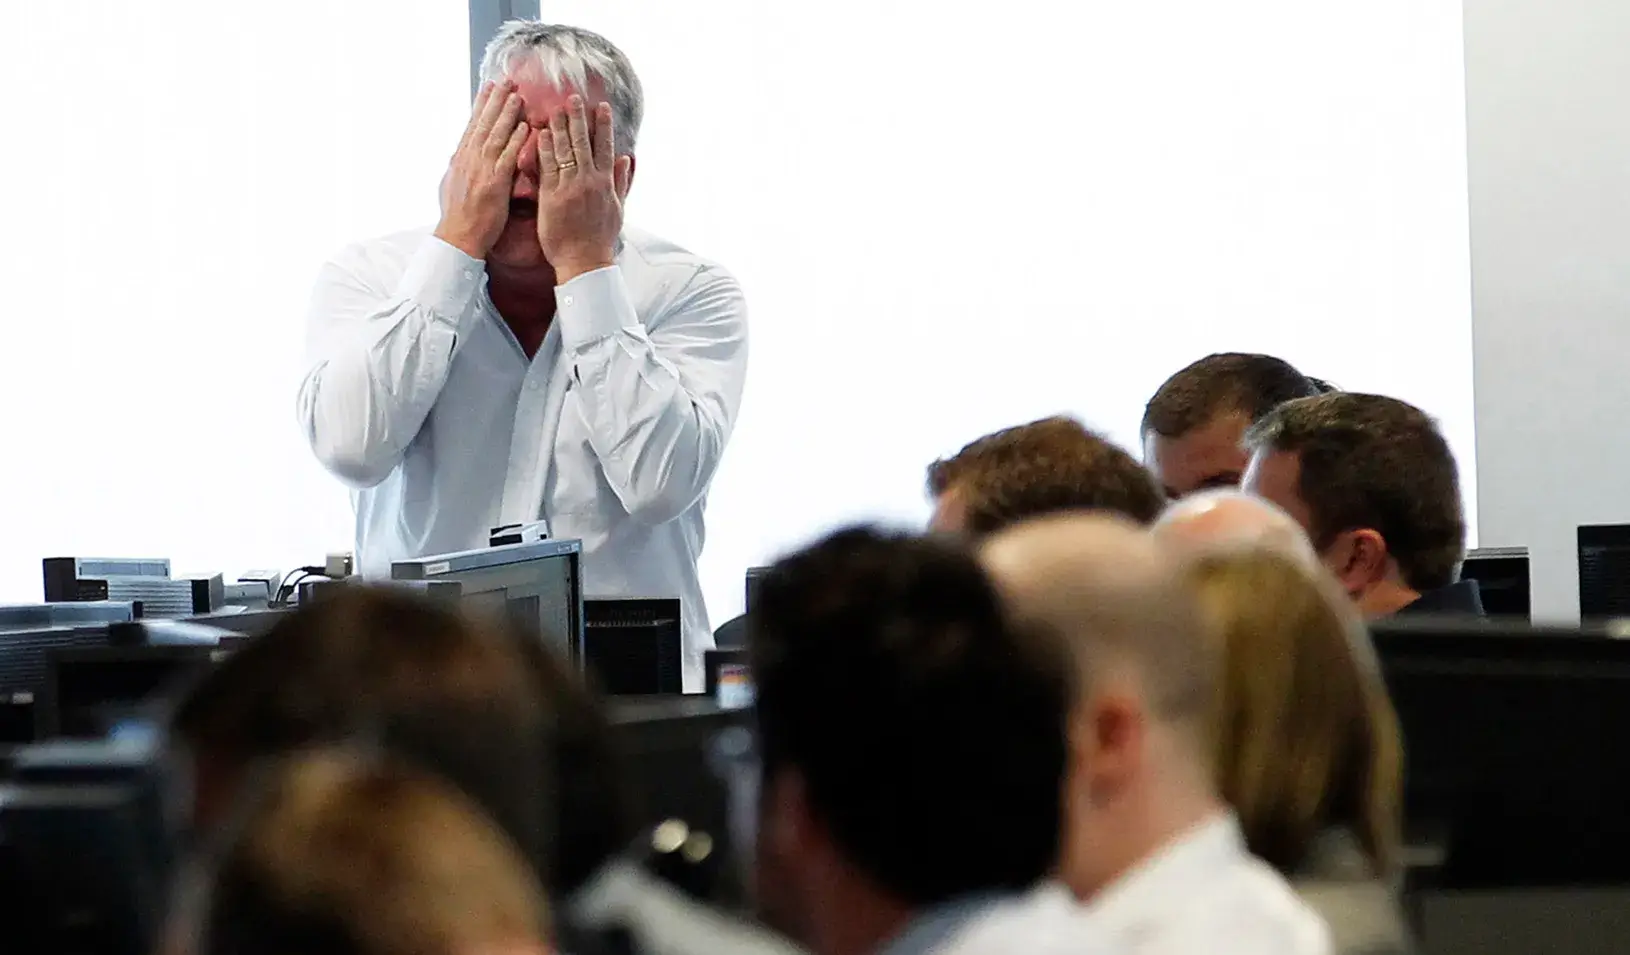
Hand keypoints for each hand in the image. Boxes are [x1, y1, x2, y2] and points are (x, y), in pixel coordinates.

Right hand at [434, 81, 528, 258]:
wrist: (458, 239)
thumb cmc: (458, 218)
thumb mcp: (451, 186)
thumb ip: (458, 167)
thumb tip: (456, 154)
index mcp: (460, 160)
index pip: (472, 126)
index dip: (481, 104)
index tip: (489, 86)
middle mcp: (469, 160)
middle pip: (483, 124)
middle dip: (495, 101)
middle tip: (507, 80)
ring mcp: (481, 171)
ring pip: (494, 136)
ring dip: (506, 114)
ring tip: (517, 95)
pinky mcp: (493, 184)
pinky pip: (506, 158)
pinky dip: (514, 141)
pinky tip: (524, 127)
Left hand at [537, 95, 631, 282]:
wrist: (584, 261)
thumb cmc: (601, 239)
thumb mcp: (618, 209)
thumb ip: (621, 182)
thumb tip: (627, 159)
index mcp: (605, 183)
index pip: (605, 147)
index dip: (603, 125)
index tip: (601, 105)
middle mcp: (589, 181)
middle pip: (583, 142)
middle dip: (578, 117)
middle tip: (573, 97)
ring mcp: (570, 187)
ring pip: (564, 150)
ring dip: (559, 127)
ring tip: (555, 108)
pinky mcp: (552, 196)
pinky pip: (547, 167)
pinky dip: (544, 149)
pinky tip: (540, 133)